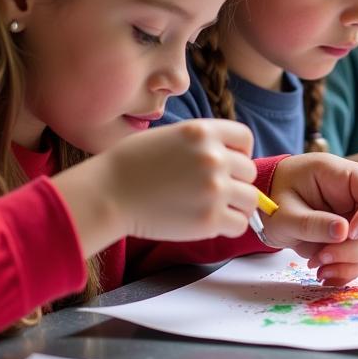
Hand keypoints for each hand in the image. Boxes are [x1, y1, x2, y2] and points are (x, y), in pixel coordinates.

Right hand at [102, 120, 258, 240]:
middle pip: (249, 171)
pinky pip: (240, 225)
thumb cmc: (131, 165)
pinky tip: (210, 223)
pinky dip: (229, 226)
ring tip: (216, 209)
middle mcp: (214, 157)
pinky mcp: (209, 219)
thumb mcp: (170, 135)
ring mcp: (214, 189)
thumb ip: (202, 143)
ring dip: (237, 205)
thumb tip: (230, 156)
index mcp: (204, 131)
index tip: (228, 165)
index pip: (245, 138)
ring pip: (250, 199)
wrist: (106, 194)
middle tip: (212, 191)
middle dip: (234, 181)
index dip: (240, 152)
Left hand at [263, 154, 357, 286]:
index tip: (350, 233)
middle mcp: (357, 200)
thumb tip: (344, 233)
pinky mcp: (351, 240)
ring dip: (349, 265)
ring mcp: (356, 221)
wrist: (267, 208)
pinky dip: (345, 271)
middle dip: (354, 250)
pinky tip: (324, 274)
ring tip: (318, 269)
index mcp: (344, 177)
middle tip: (323, 258)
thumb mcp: (284, 212)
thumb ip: (311, 222)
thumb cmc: (275, 198)